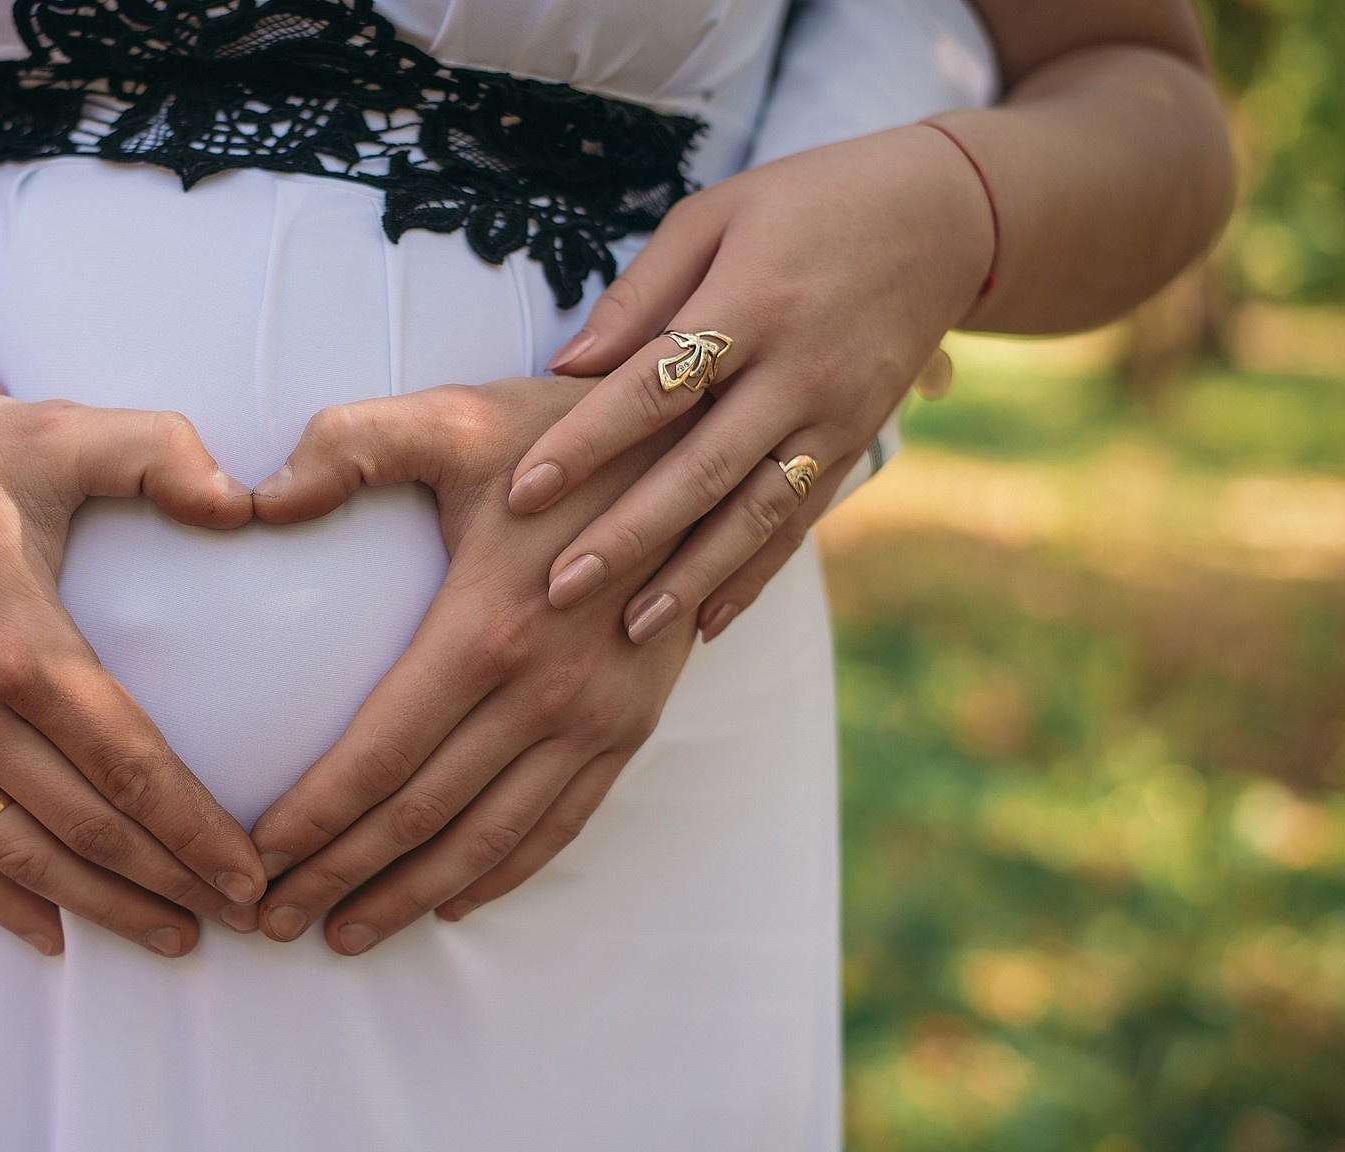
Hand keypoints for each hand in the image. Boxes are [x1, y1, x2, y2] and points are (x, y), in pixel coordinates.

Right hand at [0, 394, 266, 956]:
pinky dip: (0, 900)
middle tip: (244, 919)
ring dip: (102, 907)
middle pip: (88, 828)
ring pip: (21, 855)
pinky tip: (54, 935)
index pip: (131, 766)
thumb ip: (159, 452)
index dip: (198, 831)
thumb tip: (243, 501)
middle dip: (172, 883)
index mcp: (16, 643)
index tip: (255, 875)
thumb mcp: (56, 432)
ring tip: (173, 937)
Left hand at [244, 378, 699, 953]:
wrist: (700, 441)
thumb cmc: (559, 430)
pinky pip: (562, 825)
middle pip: (421, 815)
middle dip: (338, 876)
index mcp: (487, 629)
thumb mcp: (454, 416)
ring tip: (342, 935)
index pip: (378, 755)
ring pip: (489, 840)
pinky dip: (502, 874)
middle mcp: (545, 693)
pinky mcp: (632, 726)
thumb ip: (349, 445)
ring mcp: (596, 719)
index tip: (253, 860)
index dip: (312, 819)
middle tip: (270, 921)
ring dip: (410, 895)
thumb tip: (257, 498)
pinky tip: (451, 903)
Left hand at [516, 124, 994, 642]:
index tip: (522, 491)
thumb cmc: (805, 204)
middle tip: (558, 590)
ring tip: (628, 630)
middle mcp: (796, 369)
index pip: (652, 387)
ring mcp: (833, 415)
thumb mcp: (715, 216)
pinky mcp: (857, 444)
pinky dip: (753, 576)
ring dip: (689, 577)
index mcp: (749, 302)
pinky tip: (707, 622)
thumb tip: (563, 367)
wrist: (946, 215)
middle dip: (626, 536)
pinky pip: (799, 522)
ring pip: (753, 513)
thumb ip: (640, 294)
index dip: (584, 443)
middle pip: (699, 468)